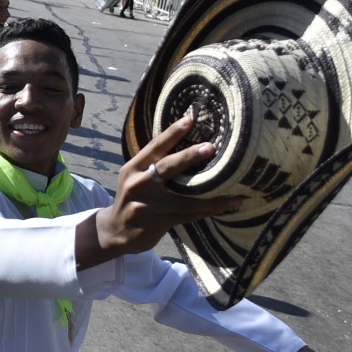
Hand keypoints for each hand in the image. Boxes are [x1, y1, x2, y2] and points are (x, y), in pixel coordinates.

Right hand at [96, 116, 243, 256]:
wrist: (115, 232)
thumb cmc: (134, 198)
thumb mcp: (135, 177)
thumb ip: (154, 164)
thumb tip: (189, 143)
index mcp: (133, 168)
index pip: (154, 147)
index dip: (172, 133)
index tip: (189, 120)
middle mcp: (138, 184)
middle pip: (166, 168)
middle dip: (189, 157)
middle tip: (210, 147)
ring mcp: (147, 205)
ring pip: (185, 198)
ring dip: (212, 196)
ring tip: (235, 193)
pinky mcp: (157, 222)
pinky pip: (188, 215)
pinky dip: (209, 210)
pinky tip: (227, 206)